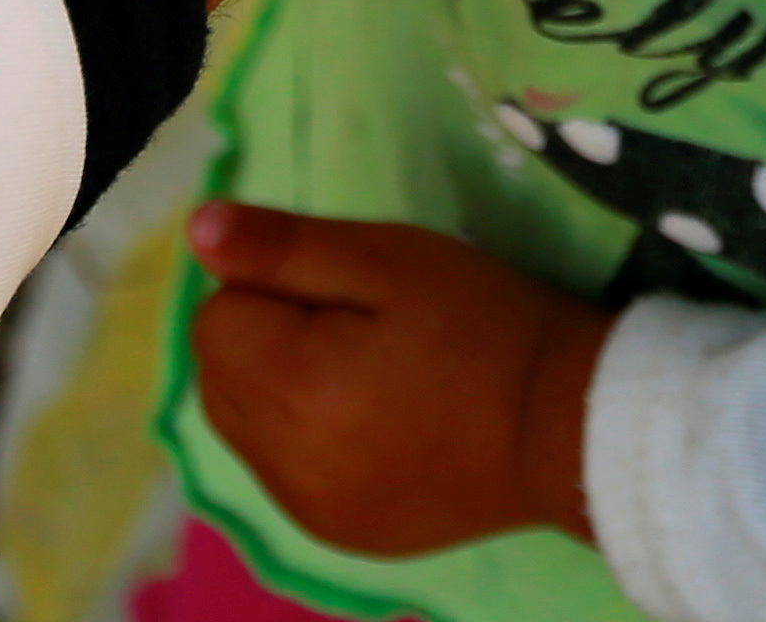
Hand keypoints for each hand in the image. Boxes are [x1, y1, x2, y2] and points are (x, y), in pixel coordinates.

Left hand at [187, 204, 608, 557]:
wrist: (567, 428)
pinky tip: (376, 425)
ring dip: (281, 393)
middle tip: (358, 325)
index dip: (272, 287)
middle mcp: (278, 463)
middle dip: (265, 340)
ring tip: (368, 373)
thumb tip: (198, 231)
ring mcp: (305, 509)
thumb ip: (284, 248)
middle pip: (220, 377)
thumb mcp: (388, 259)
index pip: (215, 315)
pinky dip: (307, 444)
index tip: (347, 289)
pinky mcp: (337, 536)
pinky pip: (284, 476)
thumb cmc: (482, 325)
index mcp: (286, 386)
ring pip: (246, 430)